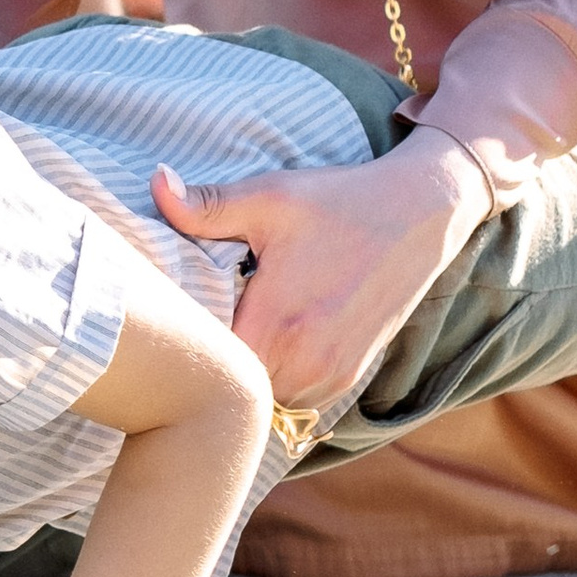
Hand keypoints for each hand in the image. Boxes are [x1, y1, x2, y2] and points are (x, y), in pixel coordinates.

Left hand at [152, 140, 485, 412]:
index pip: (204, 359)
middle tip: (197, 316)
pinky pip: (293, 395)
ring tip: (234, 324)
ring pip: (262, 395)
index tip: (173, 311)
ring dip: (245, 369)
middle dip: (211, 356)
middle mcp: (303, 363)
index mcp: (275, 324)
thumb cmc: (340, 202)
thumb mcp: (267, 197)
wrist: (422, 211)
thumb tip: (154, 181)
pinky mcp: (348, 377)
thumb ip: (203, 205)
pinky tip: (268, 335)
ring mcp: (329, 377)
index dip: (184, 338)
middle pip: (231, 382)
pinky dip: (275, 374)